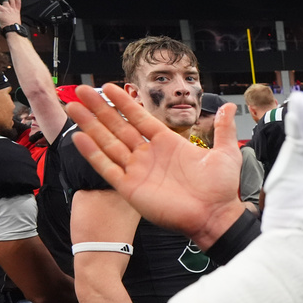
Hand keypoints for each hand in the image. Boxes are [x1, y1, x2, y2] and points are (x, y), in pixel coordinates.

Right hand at [68, 84, 244, 249]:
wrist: (216, 215)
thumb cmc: (221, 188)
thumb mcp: (226, 152)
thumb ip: (223, 128)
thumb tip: (230, 107)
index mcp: (168, 144)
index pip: (140, 118)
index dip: (125, 103)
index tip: (110, 87)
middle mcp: (149, 155)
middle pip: (118, 127)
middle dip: (100, 109)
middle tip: (82, 91)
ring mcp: (138, 171)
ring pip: (108, 143)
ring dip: (90, 126)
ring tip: (73, 107)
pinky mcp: (130, 188)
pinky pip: (107, 168)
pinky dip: (93, 153)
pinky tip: (79, 138)